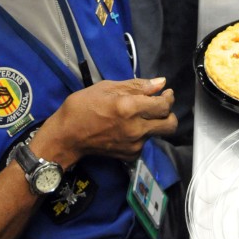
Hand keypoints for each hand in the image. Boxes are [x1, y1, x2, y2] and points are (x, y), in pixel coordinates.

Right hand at [40, 77, 176, 164]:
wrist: (67, 136)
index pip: (164, 105)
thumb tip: (160, 83)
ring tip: (137, 117)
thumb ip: (137, 86)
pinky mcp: (131, 155)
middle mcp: (136, 128)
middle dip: (169, 114)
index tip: (166, 93)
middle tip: (160, 106)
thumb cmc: (83, 106)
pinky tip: (126, 128)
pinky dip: (141, 134)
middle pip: (170, 124)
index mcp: (130, 108)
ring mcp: (134, 144)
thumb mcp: (107, 87)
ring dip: (153, 123)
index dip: (169, 97)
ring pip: (157, 133)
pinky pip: (145, 142)